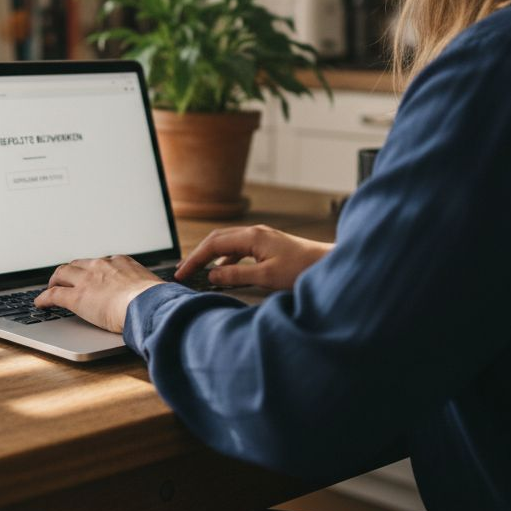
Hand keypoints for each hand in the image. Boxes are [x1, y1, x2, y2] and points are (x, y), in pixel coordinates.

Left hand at [34, 256, 163, 333]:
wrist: (148, 305)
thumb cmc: (156, 300)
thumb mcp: (152, 286)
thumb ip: (146, 288)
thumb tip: (155, 296)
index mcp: (120, 262)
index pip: (99, 262)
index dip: (91, 270)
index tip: (90, 275)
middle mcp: (100, 266)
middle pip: (76, 264)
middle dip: (69, 272)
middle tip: (64, 279)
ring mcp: (86, 281)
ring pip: (61, 274)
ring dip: (54, 281)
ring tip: (50, 288)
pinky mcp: (76, 297)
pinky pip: (53, 295)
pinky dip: (43, 298)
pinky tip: (40, 304)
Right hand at [174, 225, 332, 291]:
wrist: (328, 265)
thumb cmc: (302, 270)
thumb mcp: (265, 277)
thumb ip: (236, 276)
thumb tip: (212, 276)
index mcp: (251, 237)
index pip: (213, 244)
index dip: (194, 259)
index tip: (182, 273)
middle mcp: (254, 233)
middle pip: (217, 239)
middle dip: (198, 255)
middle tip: (183, 270)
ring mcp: (261, 238)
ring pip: (227, 244)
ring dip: (212, 257)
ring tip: (199, 272)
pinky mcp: (267, 245)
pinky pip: (239, 250)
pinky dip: (226, 260)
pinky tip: (224, 273)